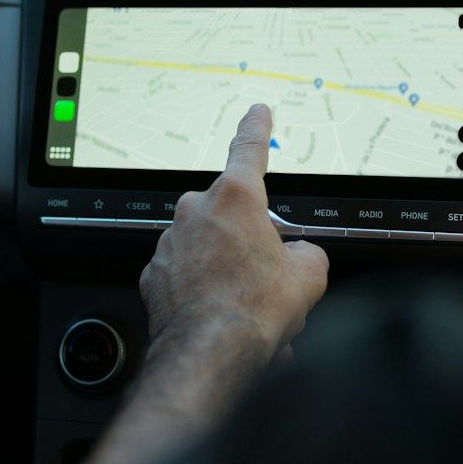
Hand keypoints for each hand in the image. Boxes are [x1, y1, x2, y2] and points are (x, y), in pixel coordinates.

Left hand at [140, 104, 329, 368]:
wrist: (210, 352)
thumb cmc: (254, 310)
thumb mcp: (309, 274)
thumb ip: (307, 252)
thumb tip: (301, 257)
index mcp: (236, 198)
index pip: (249, 150)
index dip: (257, 128)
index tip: (257, 112)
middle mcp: (196, 212)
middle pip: (230, 216)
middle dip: (247, 242)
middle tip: (264, 278)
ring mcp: (170, 242)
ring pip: (207, 249)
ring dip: (225, 271)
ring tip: (244, 308)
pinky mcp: (153, 274)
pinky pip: (184, 276)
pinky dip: (202, 293)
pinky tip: (220, 317)